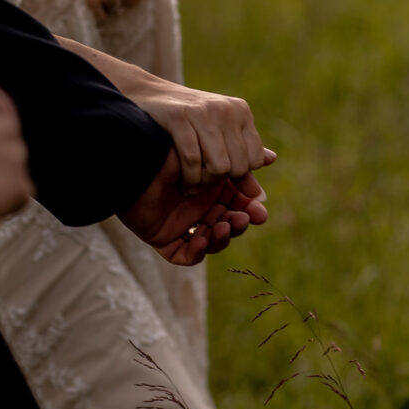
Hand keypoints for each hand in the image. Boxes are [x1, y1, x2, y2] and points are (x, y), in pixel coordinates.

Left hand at [120, 148, 268, 265]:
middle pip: (227, 224)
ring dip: (221, 237)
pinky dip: (197, 251)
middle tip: (245, 218)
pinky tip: (202, 238)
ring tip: (223, 224)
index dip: (249, 209)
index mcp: (210, 189)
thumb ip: (238, 161)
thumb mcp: (208, 156)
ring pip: (211, 241)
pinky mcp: (164, 240)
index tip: (259, 210)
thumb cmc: (170, 153)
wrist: (136, 161)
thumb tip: (272, 157)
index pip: (237, 205)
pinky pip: (185, 255)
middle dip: (238, 224)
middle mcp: (198, 208)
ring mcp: (182, 225)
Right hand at [129, 80, 276, 189]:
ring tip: (193, 184)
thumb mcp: (219, 134)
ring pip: (218, 166)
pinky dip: (188, 178)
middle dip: (219, 180)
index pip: (255, 160)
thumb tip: (260, 196)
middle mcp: (226, 109)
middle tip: (203, 181)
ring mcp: (203, 111)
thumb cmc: (187, 120)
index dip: (238, 174)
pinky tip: (183, 182)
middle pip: (237, 166)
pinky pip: (192, 160)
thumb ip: (241, 161)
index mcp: (240, 112)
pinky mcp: (178, 116)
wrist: (147, 95)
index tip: (219, 173)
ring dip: (203, 183)